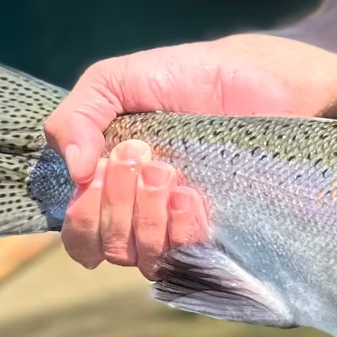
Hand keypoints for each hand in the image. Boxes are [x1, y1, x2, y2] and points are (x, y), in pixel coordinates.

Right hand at [47, 33, 336, 276]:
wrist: (264, 77)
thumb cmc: (190, 76)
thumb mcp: (118, 80)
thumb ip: (76, 116)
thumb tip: (72, 171)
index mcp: (114, 187)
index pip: (80, 234)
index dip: (84, 211)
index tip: (109, 163)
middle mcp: (146, 216)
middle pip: (107, 249)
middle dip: (116, 204)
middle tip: (143, 158)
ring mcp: (185, 229)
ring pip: (144, 259)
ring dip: (147, 216)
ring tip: (171, 172)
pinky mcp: (224, 235)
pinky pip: (189, 259)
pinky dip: (181, 229)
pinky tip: (194, 196)